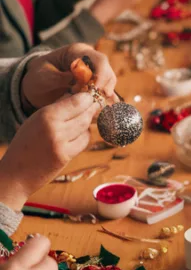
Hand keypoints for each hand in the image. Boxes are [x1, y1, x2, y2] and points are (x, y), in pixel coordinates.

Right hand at [0, 94, 98, 208]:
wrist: (16, 173)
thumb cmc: (25, 144)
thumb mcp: (35, 121)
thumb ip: (55, 109)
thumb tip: (76, 96)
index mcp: (45, 115)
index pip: (77, 102)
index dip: (87, 98)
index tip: (89, 97)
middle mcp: (54, 128)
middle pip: (84, 115)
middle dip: (91, 110)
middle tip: (94, 107)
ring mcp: (61, 144)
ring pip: (85, 128)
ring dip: (88, 123)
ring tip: (86, 119)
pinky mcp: (65, 157)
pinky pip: (83, 142)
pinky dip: (84, 136)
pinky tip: (79, 134)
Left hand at [22, 43, 116, 110]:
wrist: (35, 85)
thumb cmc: (38, 76)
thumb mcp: (43, 76)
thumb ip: (60, 77)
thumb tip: (78, 81)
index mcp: (78, 53)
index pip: (99, 60)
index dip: (102, 74)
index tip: (95, 89)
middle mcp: (90, 62)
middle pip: (108, 73)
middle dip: (105, 88)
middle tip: (96, 101)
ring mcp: (93, 76)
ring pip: (109, 86)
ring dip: (104, 98)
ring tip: (94, 109)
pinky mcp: (92, 89)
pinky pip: (103, 97)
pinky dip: (102, 105)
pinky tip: (98, 114)